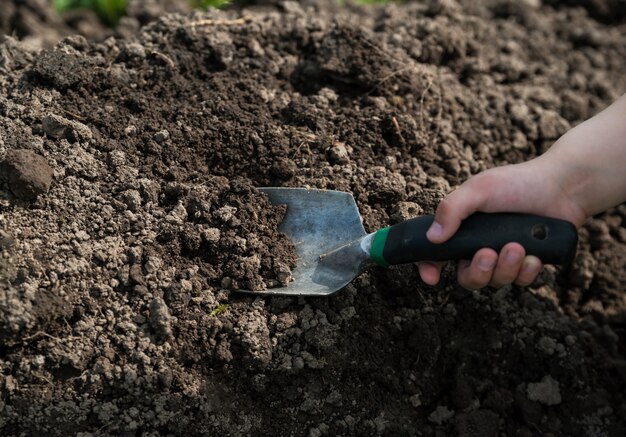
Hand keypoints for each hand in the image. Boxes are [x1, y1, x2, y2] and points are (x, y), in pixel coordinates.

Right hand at [418, 158, 586, 288]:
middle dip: (478, 272)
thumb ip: (452, 210)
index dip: (429, 268)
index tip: (432, 277)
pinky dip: (526, 272)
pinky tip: (535, 256)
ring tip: (518, 246)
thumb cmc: (517, 183)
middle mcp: (480, 247)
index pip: (436, 254)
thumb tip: (432, 237)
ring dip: (505, 268)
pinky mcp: (528, 264)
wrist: (562, 187)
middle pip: (468, 278)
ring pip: (496, 282)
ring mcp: (505, 258)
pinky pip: (521, 282)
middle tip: (488, 254)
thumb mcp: (478, 189)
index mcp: (462, 230)